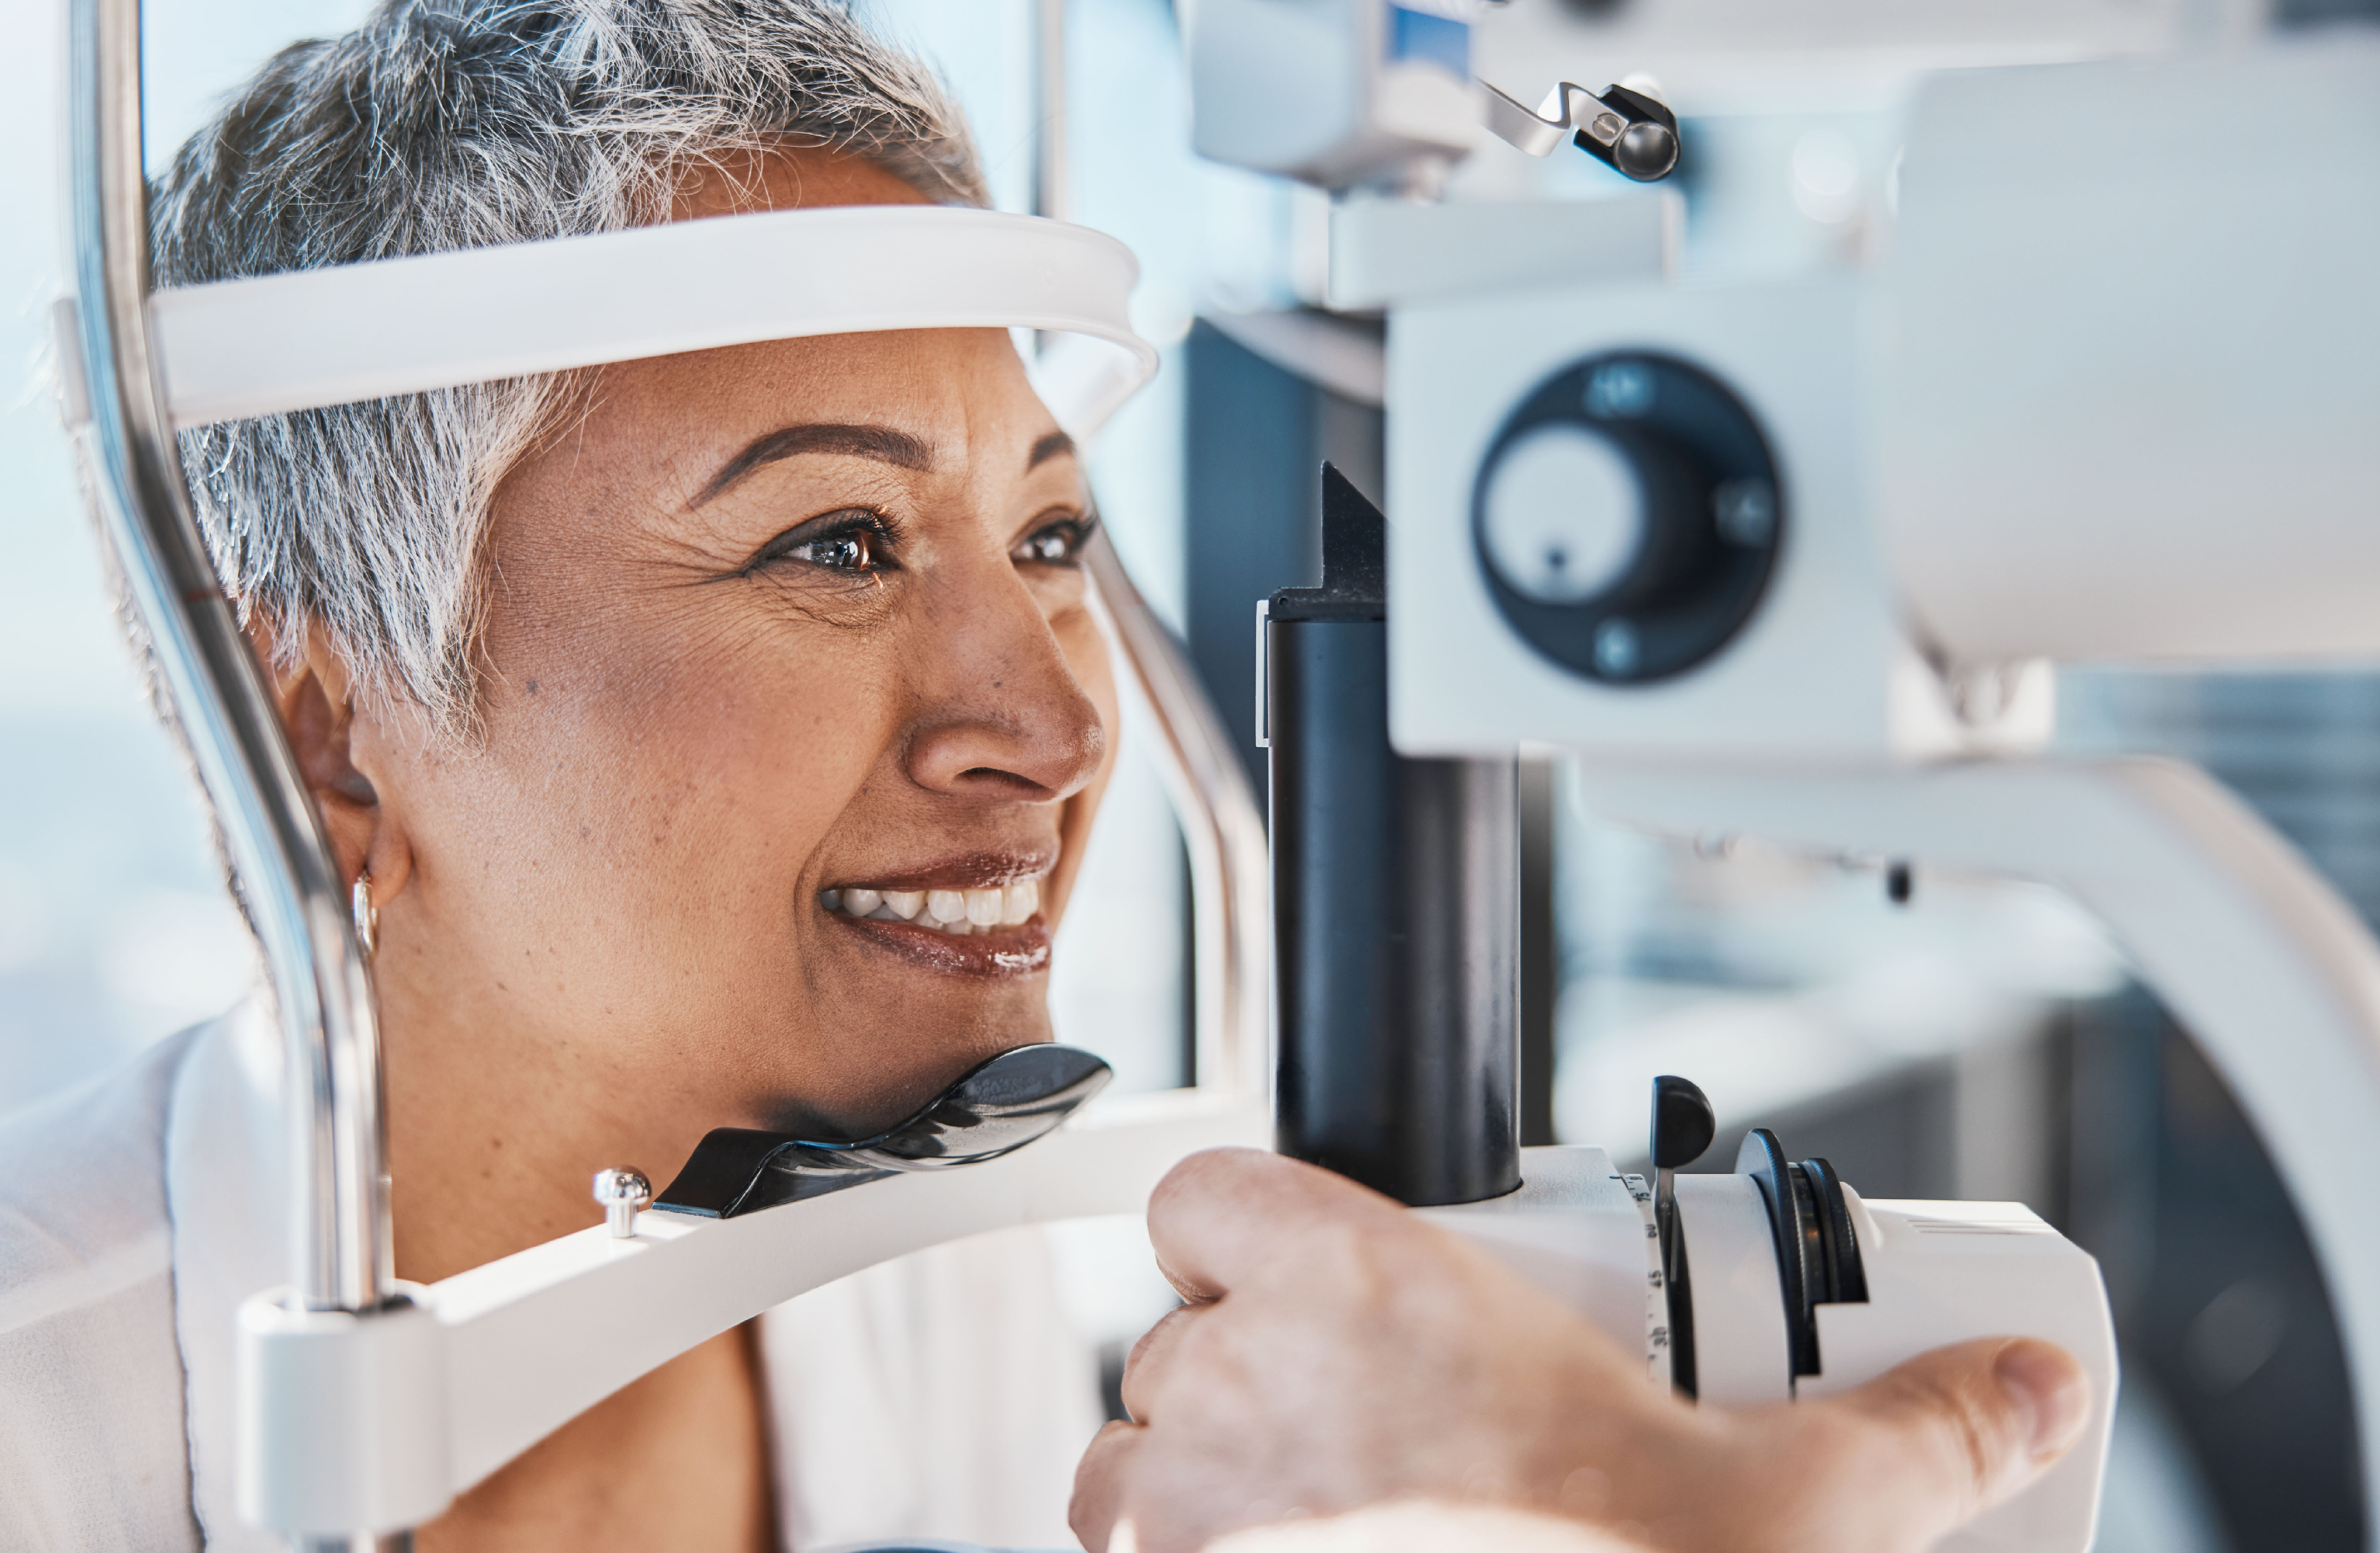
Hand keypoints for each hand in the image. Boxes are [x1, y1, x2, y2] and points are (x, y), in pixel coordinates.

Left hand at [1072, 1149, 2091, 1552]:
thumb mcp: (1800, 1507)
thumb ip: (1910, 1430)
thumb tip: (2024, 1383)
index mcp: (1371, 1298)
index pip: (1211, 1190)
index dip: (1246, 1221)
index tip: (1300, 1267)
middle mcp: (1251, 1380)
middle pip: (1183, 1322)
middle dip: (1256, 1366)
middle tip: (1364, 1419)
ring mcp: (1189, 1502)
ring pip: (1130, 1438)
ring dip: (1195, 1465)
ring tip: (1310, 1499)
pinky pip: (1114, 1543)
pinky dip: (1174, 1551)